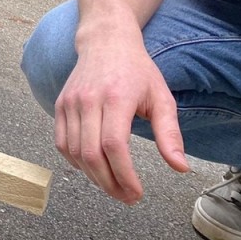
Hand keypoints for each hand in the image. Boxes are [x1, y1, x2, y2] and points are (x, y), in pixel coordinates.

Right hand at [54, 42, 187, 203]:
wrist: (105, 42)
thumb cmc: (136, 70)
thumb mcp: (162, 97)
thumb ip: (170, 134)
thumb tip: (180, 168)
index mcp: (116, 97)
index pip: (114, 145)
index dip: (124, 175)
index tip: (137, 193)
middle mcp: (88, 100)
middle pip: (91, 153)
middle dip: (109, 183)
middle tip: (126, 197)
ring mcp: (70, 102)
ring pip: (74, 152)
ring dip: (93, 177)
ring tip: (112, 186)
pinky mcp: (60, 105)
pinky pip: (61, 143)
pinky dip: (74, 161)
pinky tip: (92, 168)